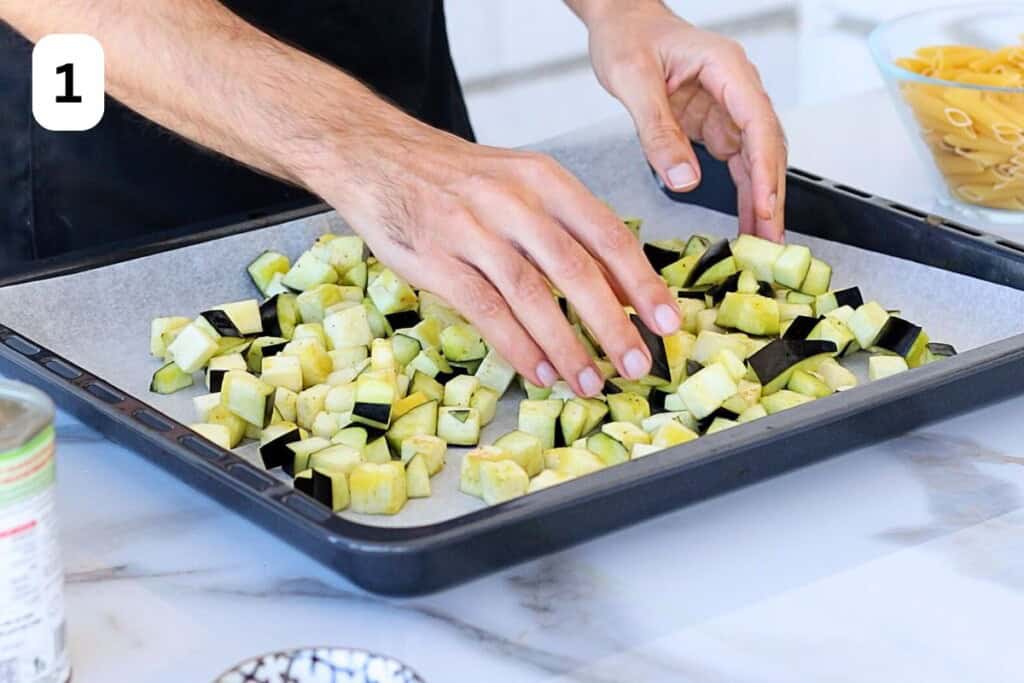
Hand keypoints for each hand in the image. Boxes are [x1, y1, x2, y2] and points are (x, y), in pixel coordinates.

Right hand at [311, 115, 682, 395]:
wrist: (379, 157)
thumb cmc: (459, 179)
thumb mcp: (522, 184)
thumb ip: (570, 230)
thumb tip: (623, 289)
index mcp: (545, 180)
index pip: (607, 234)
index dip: (642, 282)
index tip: (668, 322)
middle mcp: (513, 201)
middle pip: (575, 270)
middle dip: (613, 324)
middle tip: (639, 365)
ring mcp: (472, 231)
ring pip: (531, 296)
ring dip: (567, 346)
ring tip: (591, 382)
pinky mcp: (436, 260)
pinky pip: (485, 310)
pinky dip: (517, 347)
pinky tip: (540, 373)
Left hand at [582, 1, 787, 240]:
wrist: (621, 21)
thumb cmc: (628, 36)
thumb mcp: (634, 80)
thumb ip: (657, 130)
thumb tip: (682, 179)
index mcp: (726, 67)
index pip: (758, 123)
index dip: (765, 168)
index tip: (765, 205)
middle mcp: (736, 88)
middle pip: (766, 147)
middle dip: (770, 194)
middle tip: (771, 239)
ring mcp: (729, 108)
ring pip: (756, 160)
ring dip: (760, 199)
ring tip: (763, 241)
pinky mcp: (715, 125)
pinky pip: (737, 164)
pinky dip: (742, 193)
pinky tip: (746, 221)